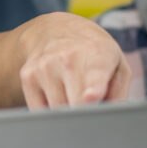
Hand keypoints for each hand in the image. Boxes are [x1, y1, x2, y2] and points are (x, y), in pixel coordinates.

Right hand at [13, 11, 131, 107]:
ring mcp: (45, 66)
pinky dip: (50, 111)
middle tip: (91, 108)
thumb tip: (110, 117)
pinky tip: (57, 94)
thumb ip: (119, 93)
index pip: (93, 75)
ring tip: (73, 94)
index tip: (91, 96)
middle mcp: (68, 57)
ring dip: (67, 112)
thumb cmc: (94, 55)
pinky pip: (39, 111)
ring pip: (58, 111)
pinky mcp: (27, 76)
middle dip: (85, 114)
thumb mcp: (117, 66)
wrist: (55, 30)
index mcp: (98, 54)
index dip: (93, 89)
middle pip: (76, 104)